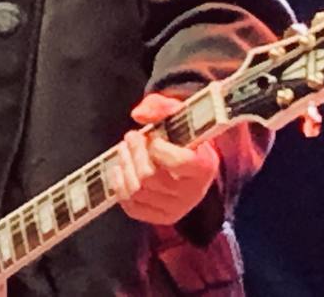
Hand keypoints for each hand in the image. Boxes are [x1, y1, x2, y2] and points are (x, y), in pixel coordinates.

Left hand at [111, 93, 219, 225]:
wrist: (191, 160)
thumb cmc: (184, 136)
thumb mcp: (178, 114)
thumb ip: (160, 106)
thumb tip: (138, 114)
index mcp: (203, 167)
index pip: (177, 162)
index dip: (157, 147)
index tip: (152, 136)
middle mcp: (193, 193)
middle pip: (149, 176)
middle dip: (134, 153)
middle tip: (131, 137)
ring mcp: (176, 208)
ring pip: (137, 191)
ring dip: (124, 166)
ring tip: (124, 150)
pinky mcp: (161, 217)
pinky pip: (132, 207)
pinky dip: (120, 186)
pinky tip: (120, 169)